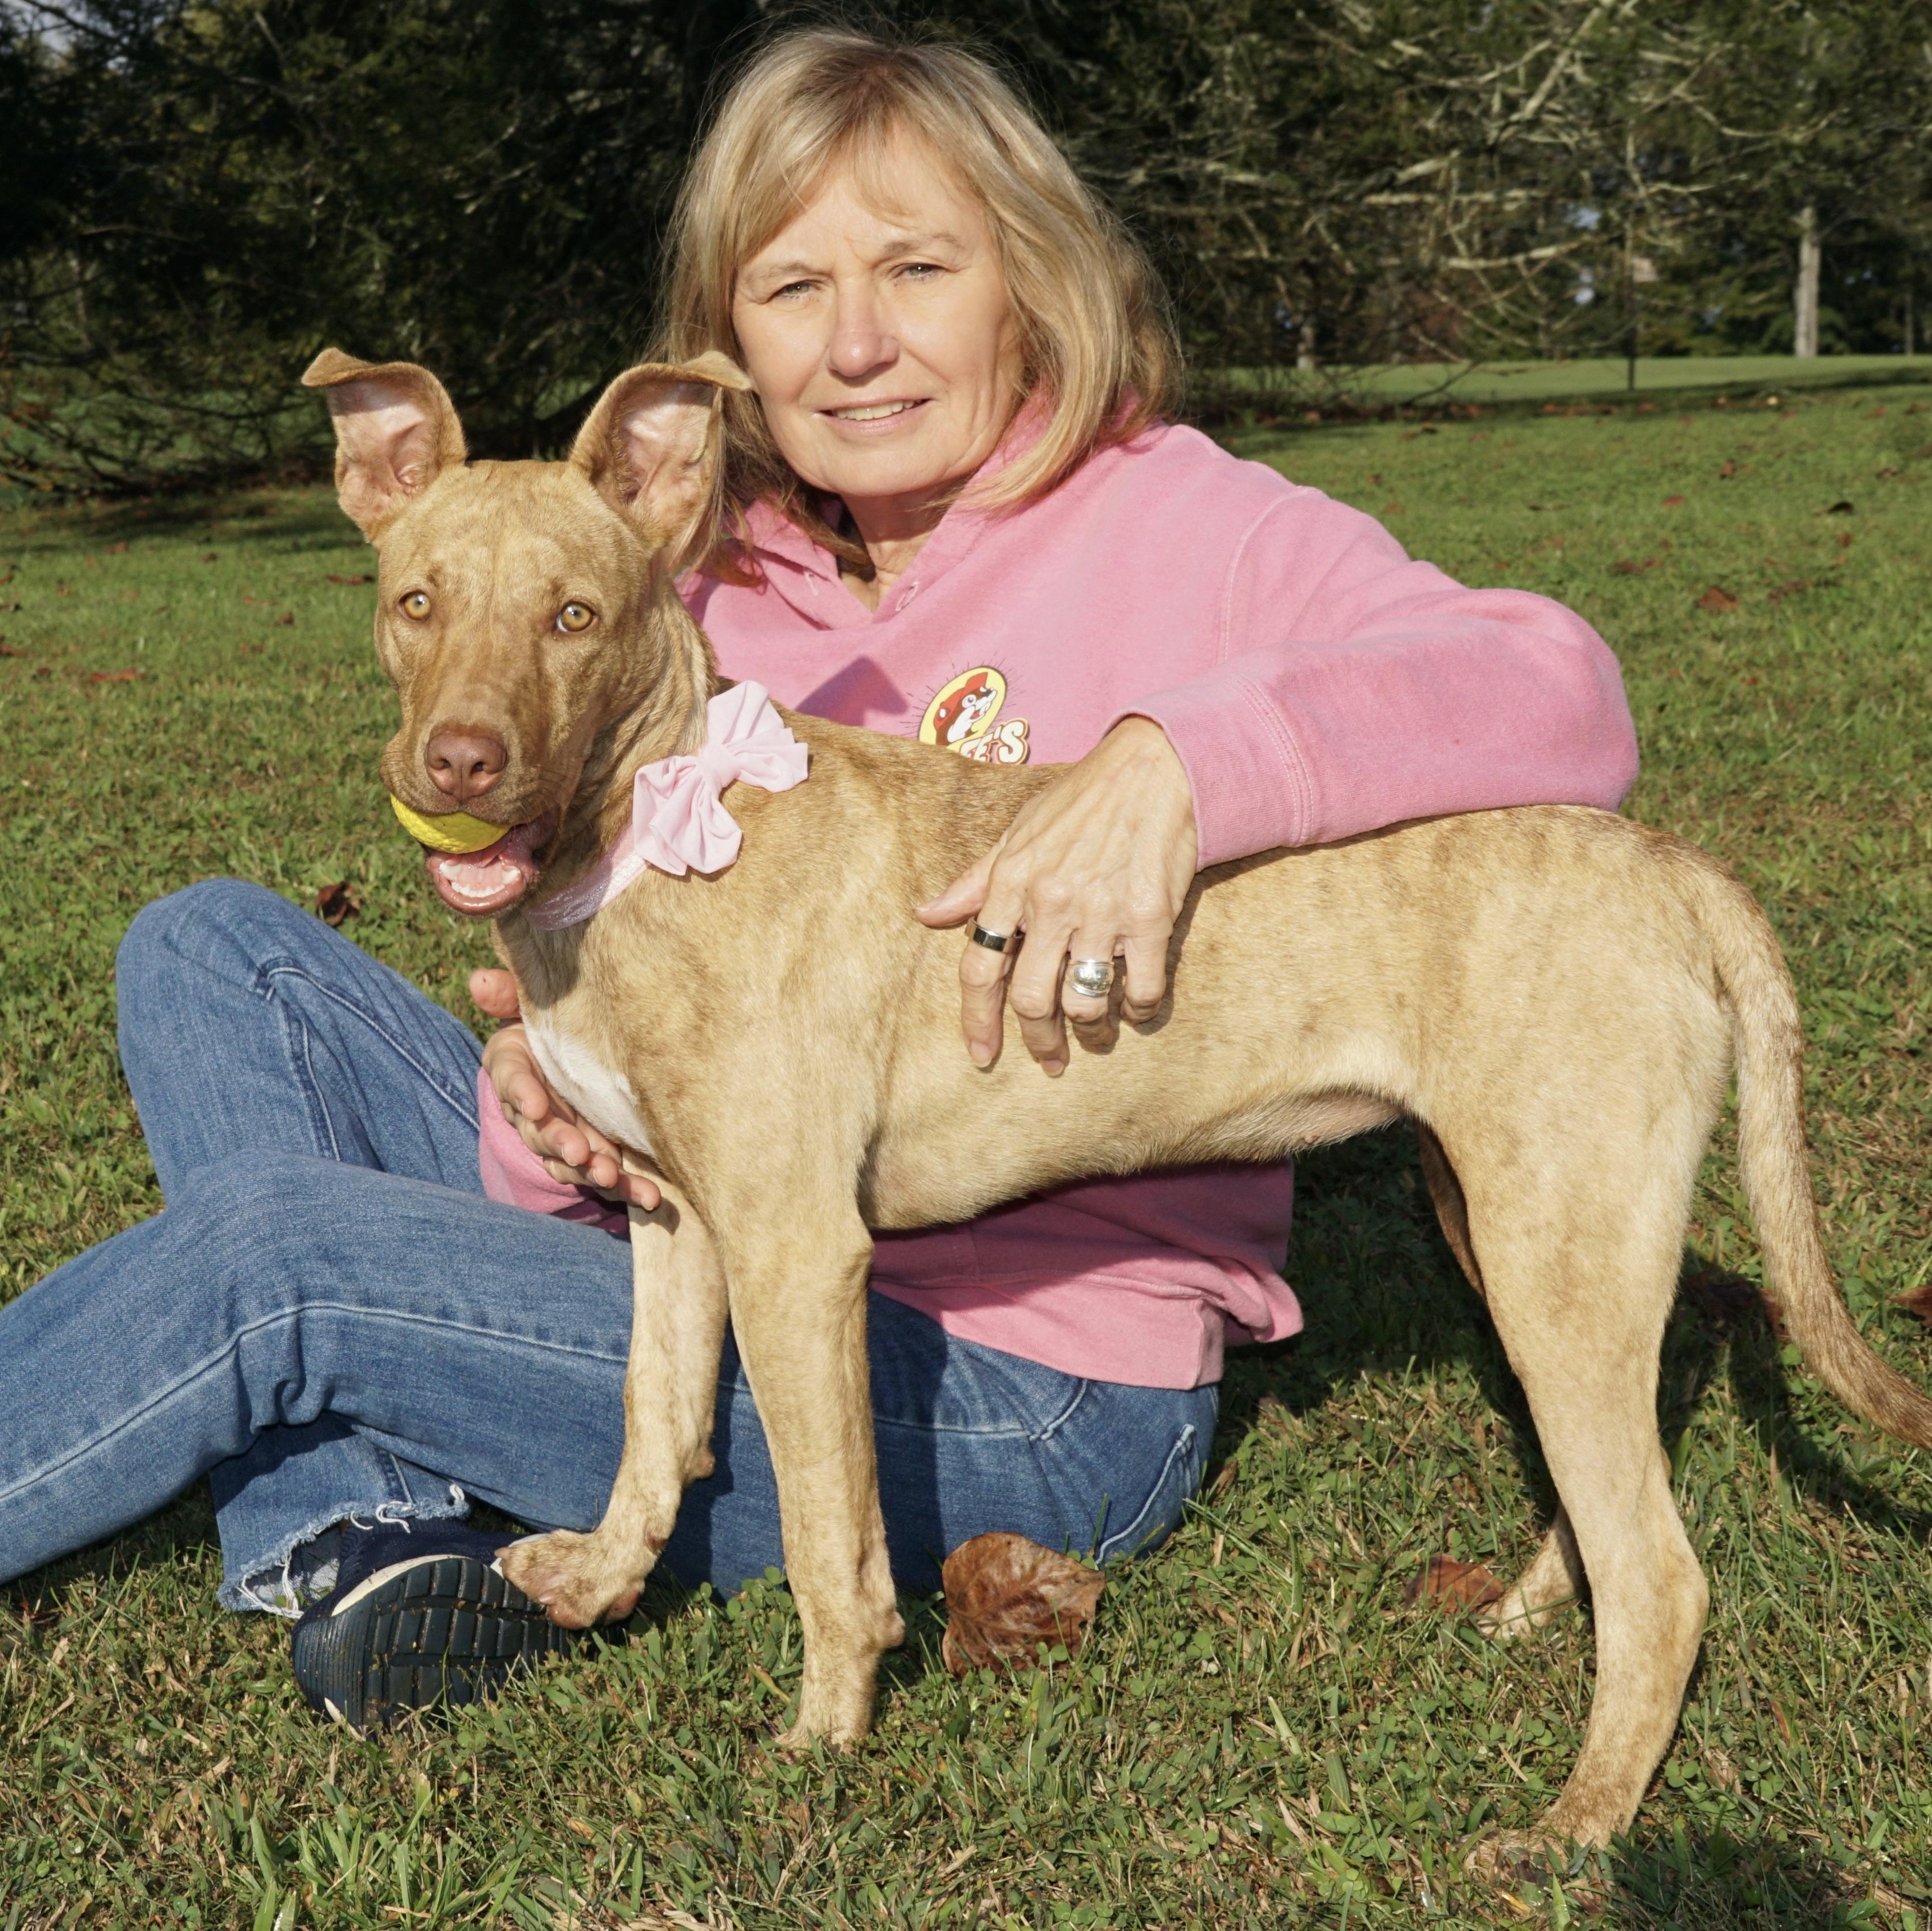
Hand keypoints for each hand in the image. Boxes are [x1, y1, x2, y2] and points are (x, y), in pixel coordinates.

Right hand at [470, 968, 660, 1208]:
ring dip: (589, 1171)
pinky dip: (626, 1188)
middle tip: (580, 1151)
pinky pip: (605, 1176)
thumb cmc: (554, 1022)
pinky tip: (649, 1196)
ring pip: (568, 1161)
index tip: (536, 1105)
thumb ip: (510, 994)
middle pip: (538, 1131)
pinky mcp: (593, 1155)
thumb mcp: (532, 1004)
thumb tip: (480, 980)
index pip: (511, 1079)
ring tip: (610, 1175)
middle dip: (559, 1142)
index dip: (521, 1093)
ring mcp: (562, 1136)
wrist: (581, 1052)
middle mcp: (533, 1109)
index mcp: (515, 1066)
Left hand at [915, 718, 1196, 1073]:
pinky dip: (1139, 1009)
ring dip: (1090, 1031)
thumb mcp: (1017, 833)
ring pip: (1084, 1001)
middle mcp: (1051, 902)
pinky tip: (1138, 1008)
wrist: (1153, 768)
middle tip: (1049, 1058)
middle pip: (1030, 997)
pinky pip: (1141, 987)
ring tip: (1097, 1035)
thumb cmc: (1081, 799)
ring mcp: (1101, 911)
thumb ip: (975, 881)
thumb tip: (927, 915)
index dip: (977, 1020)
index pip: (980, 967)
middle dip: (1039, 1040)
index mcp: (1012, 882)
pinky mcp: (1150, 917)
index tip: (982, 1054)